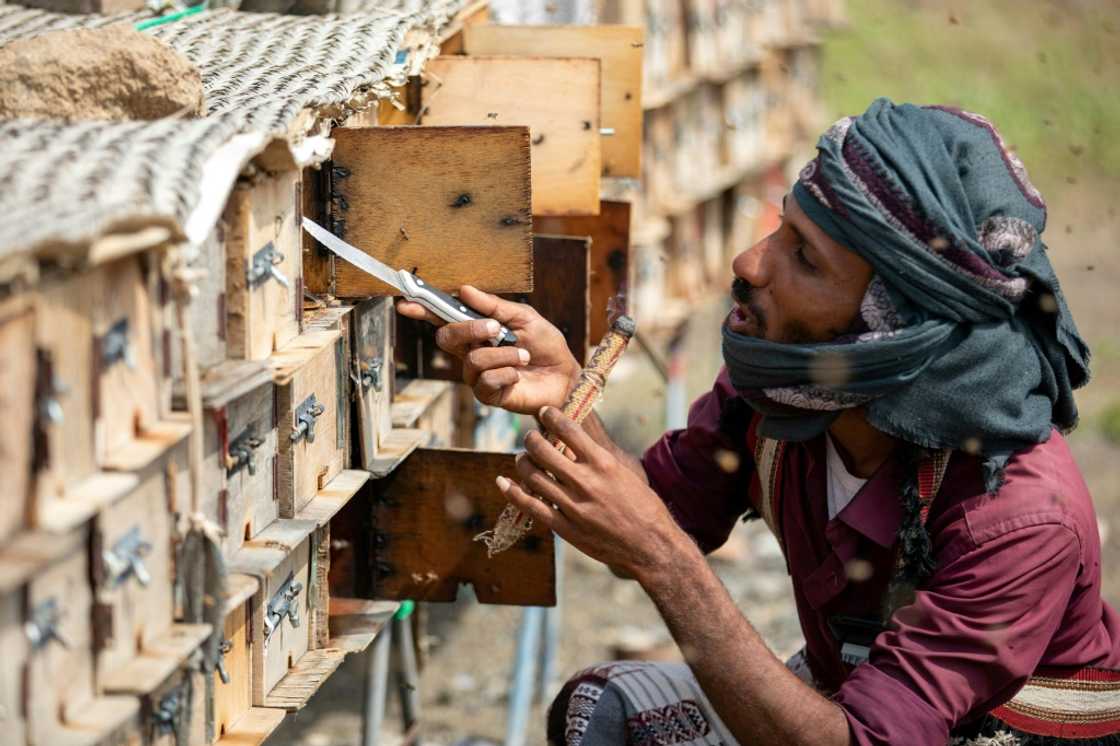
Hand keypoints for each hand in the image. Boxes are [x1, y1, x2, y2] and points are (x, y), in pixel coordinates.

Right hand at [396, 285, 580, 414]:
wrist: (565, 375)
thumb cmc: (545, 344)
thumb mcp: (524, 317)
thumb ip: (494, 306)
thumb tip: (464, 290)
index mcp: (476, 331)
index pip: (443, 319)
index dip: (423, 310)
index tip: (406, 303)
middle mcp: (470, 352)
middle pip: (446, 337)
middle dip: (469, 329)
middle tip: (496, 328)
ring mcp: (477, 375)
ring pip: (473, 360)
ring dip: (503, 354)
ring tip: (524, 355)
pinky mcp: (488, 395)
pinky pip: (487, 382)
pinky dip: (508, 373)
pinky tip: (519, 374)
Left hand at [497, 406, 688, 581]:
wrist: (650, 546)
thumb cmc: (643, 506)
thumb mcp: (626, 473)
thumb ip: (598, 458)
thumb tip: (574, 438)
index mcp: (604, 464)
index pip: (569, 430)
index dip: (551, 416)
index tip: (544, 412)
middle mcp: (586, 482)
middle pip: (543, 450)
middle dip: (531, 438)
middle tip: (530, 436)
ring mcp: (573, 506)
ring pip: (533, 475)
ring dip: (522, 461)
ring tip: (523, 457)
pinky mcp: (565, 528)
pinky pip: (531, 506)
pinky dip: (513, 492)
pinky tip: (503, 482)